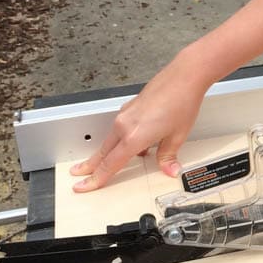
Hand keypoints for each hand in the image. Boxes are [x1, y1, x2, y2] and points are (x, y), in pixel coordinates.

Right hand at [70, 49, 210, 191]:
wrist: (184, 76)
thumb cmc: (182, 101)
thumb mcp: (178, 136)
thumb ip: (168, 156)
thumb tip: (170, 169)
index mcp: (134, 136)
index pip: (110, 165)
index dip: (96, 179)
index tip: (84, 186)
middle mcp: (125, 125)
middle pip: (104, 152)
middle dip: (90, 166)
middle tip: (78, 175)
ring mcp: (126, 114)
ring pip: (110, 140)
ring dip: (104, 153)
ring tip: (97, 164)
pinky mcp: (130, 107)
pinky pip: (120, 129)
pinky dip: (119, 140)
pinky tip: (130, 144)